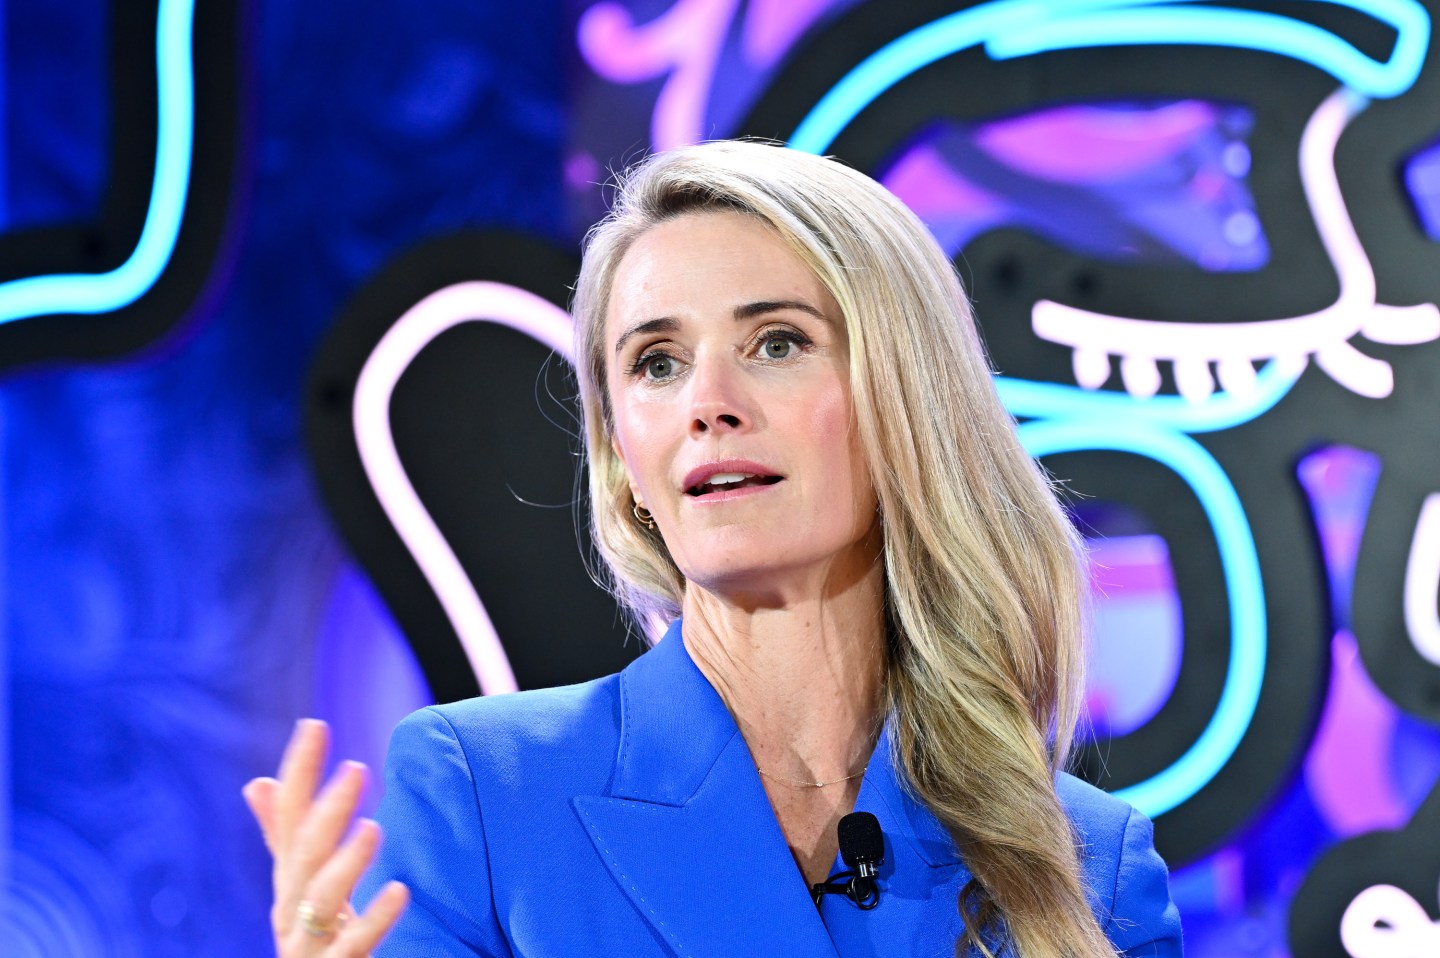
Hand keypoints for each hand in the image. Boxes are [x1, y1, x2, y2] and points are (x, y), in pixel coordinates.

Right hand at [243, 719, 409, 955]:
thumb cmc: (317, 944)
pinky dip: (372, 920)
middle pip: (303, 855)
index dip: (299, 773)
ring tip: (373, 827)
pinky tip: (399, 891)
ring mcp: (306, 945)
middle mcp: (289, 910)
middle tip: (356, 768)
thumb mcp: (302, 889)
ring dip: (345, 862)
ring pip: (318, 900)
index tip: (315, 724)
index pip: (288, 818)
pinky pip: (348, 948)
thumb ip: (285, 840)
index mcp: (288, 883)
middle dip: (327, 811)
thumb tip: (257, 783)